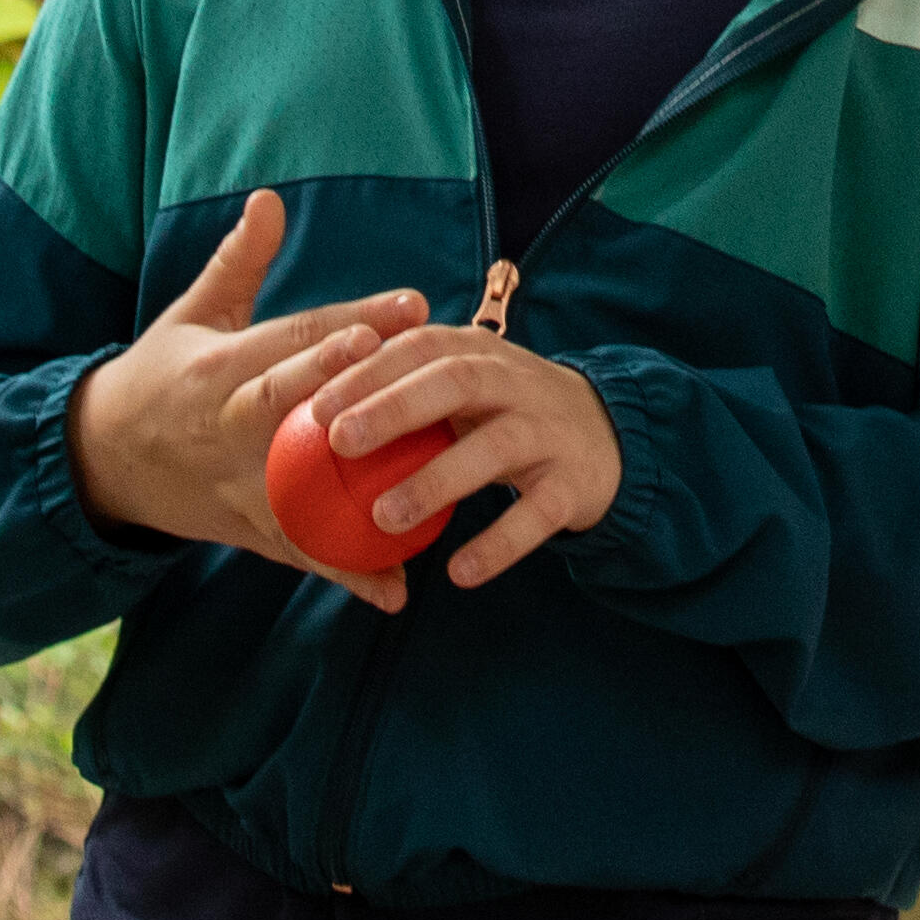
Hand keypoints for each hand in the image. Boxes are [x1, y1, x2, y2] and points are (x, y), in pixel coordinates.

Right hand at [68, 189, 420, 569]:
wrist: (103, 459)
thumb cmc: (160, 374)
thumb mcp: (192, 314)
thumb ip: (238, 261)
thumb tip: (270, 200)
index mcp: (218, 367)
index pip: (292, 337)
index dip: (348, 320)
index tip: (410, 303)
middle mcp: (226, 426)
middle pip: (290, 405)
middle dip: (346, 386)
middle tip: (407, 366)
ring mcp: (237, 484)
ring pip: (300, 488)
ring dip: (357, 495)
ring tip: (424, 491)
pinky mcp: (247, 529)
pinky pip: (300, 552)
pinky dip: (346, 572)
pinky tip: (398, 588)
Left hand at [298, 325, 622, 600]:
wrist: (609, 436)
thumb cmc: (506, 412)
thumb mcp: (463, 389)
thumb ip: (404, 392)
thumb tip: (309, 417)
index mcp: (476, 354)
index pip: (417, 348)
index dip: (366, 371)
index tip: (314, 406)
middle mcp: (514, 383)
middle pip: (453, 382)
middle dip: (394, 408)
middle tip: (339, 442)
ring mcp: (547, 432)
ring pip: (493, 448)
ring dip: (437, 480)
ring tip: (384, 517)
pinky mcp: (573, 484)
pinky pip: (536, 515)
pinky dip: (499, 543)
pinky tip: (458, 572)